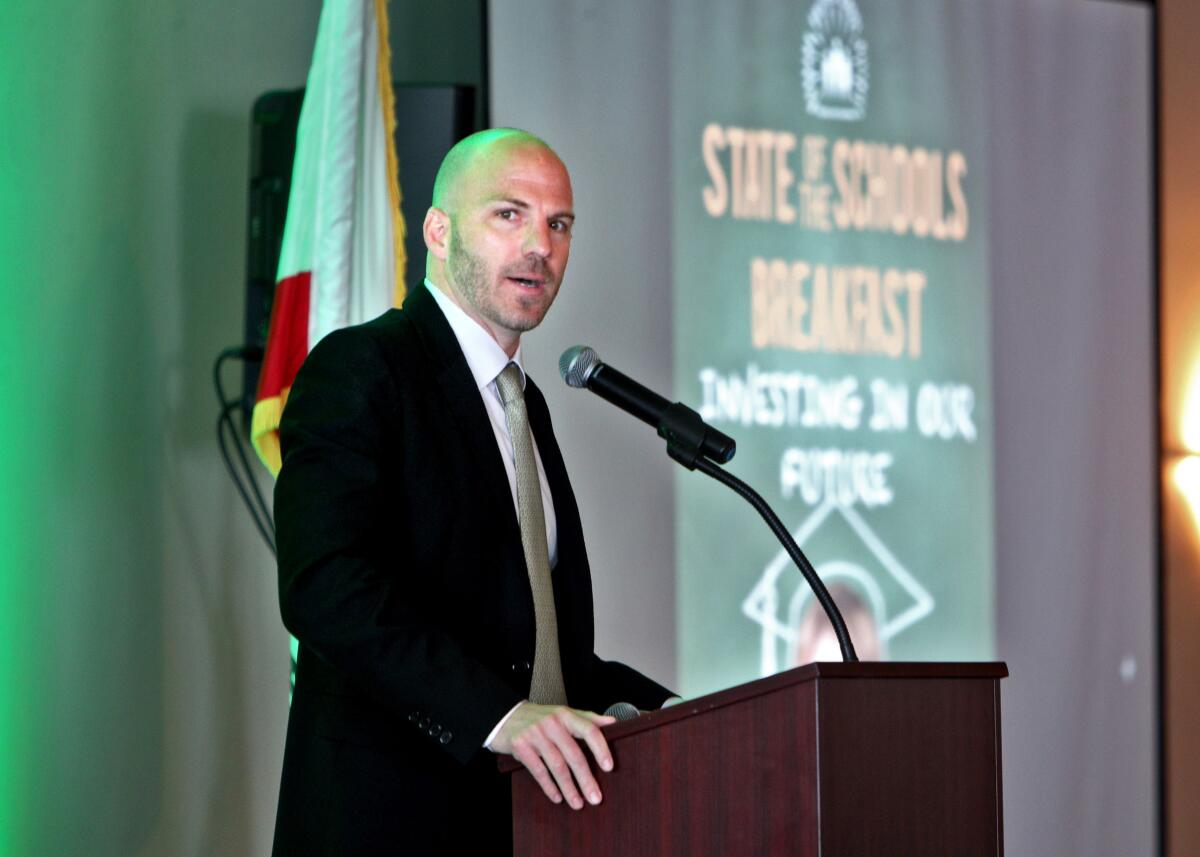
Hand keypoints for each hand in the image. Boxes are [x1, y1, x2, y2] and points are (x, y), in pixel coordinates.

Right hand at [489, 702, 614, 809]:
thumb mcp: (563, 713)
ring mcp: (535, 734)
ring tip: (578, 803)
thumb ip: (587, 719)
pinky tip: (557, 798)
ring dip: (569, 788)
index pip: (589, 730)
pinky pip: (538, 770)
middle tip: (596, 798)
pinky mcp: (521, 746)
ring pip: (557, 766)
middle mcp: (552, 723)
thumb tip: (613, 724)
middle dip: (586, 779)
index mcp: (566, 715)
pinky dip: (549, 787)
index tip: (609, 767)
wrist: (505, 716)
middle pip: (574, 755)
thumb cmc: (539, 717)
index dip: (601, 749)